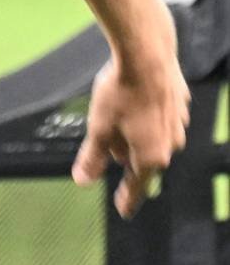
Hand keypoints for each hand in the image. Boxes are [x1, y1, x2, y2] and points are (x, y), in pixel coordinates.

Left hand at [72, 48, 189, 218]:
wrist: (147, 53)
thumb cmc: (121, 93)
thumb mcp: (98, 128)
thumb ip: (92, 158)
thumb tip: (83, 180)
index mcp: (151, 156)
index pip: (137, 187)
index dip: (128, 199)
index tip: (124, 211)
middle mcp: (171, 144)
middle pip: (142, 159)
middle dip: (122, 152)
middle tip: (104, 134)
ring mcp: (179, 123)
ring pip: (151, 137)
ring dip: (133, 132)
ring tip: (116, 111)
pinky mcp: (180, 103)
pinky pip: (159, 118)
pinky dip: (145, 115)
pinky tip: (133, 99)